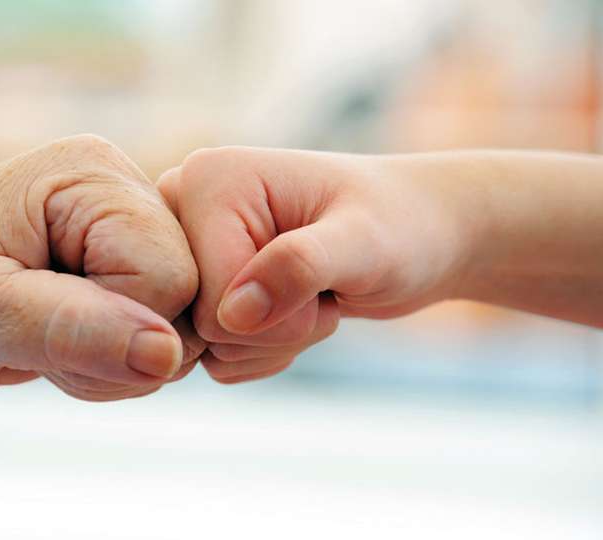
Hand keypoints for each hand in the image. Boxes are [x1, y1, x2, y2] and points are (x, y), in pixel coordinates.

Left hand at [0, 135, 201, 401]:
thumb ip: (72, 329)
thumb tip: (166, 354)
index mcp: (92, 177)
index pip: (171, 275)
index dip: (116, 325)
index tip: (38, 323)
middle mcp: (121, 196)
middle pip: (187, 302)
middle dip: (116, 348)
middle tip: (36, 336)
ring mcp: (123, 237)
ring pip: (179, 330)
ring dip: (110, 363)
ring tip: (39, 337)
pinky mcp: (119, 274)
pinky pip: (157, 342)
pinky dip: (110, 365)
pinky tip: (58, 344)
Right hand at [158, 147, 470, 382]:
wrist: (419, 233)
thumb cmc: (400, 224)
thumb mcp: (363, 243)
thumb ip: (300, 266)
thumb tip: (233, 314)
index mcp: (206, 179)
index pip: (207, 296)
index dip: (276, 315)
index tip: (324, 277)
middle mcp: (182, 210)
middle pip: (199, 326)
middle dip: (273, 330)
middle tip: (319, 289)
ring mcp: (187, 251)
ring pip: (208, 348)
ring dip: (273, 342)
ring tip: (311, 295)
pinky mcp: (201, 285)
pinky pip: (213, 357)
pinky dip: (262, 352)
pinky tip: (294, 312)